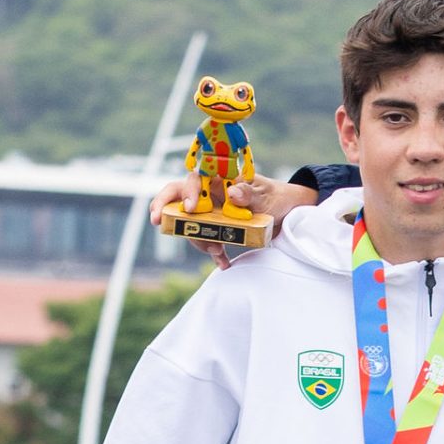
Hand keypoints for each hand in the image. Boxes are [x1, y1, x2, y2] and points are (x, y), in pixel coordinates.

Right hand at [148, 172, 316, 268]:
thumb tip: (233, 193)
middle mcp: (209, 195)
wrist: (285, 213)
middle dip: (165, 209)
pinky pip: (208, 241)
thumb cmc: (273, 196)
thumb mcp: (265, 195)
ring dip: (199, 240)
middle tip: (157, 221)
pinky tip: (224, 263)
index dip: (185, 192)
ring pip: (192, 225)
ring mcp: (211, 213)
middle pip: (178, 198)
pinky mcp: (218, 229)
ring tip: (218, 252)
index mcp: (218, 180)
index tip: (189, 208)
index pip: (193, 180)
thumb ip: (249, 193)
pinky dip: (214, 253)